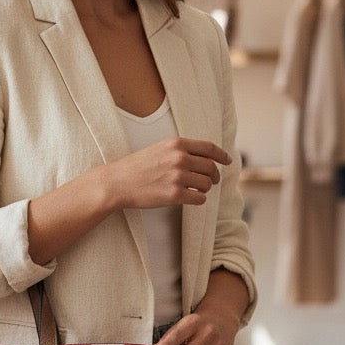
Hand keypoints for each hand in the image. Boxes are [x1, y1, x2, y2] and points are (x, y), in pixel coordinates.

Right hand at [107, 137, 229, 210]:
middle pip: (211, 168)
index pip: (209, 148)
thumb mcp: (159, 149)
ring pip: (206, 184)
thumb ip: (181, 150)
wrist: (117, 183)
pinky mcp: (174, 195)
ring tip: (195, 190)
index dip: (222, 156)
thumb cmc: (136, 167)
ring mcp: (177, 176)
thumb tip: (206, 158)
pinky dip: (198, 200)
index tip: (227, 162)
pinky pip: (199, 198)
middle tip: (212, 182)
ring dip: (204, 189)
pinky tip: (190, 198)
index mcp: (176, 144)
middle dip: (214, 176)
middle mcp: (179, 158)